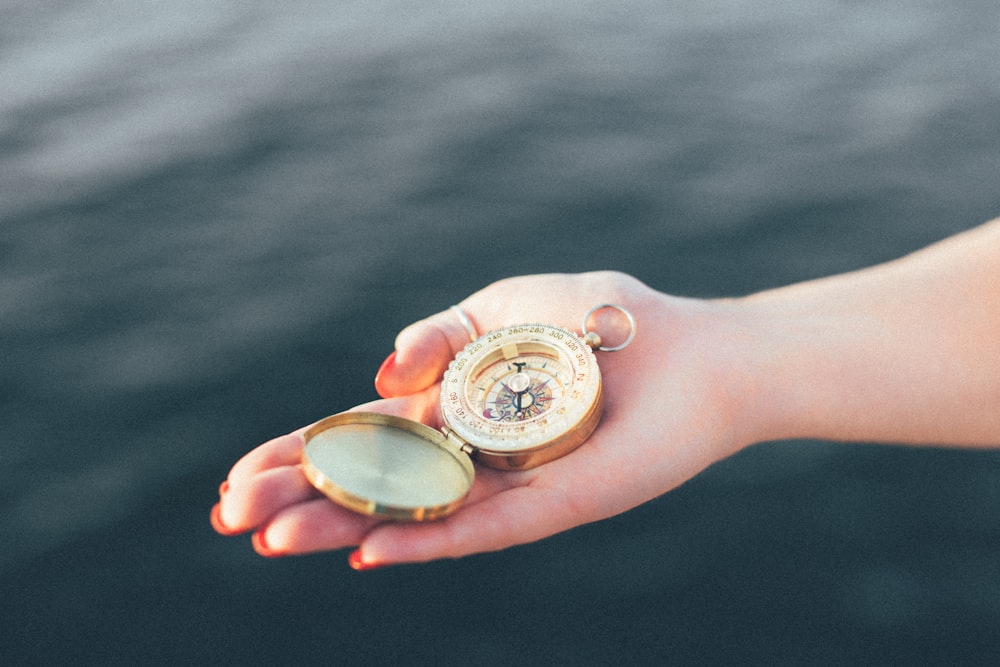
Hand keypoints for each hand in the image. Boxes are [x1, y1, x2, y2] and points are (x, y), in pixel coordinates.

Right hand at [211, 271, 750, 567]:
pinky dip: (422, 541)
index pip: (357, 435)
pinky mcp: (550, 505)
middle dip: (297, 497)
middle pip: (368, 481)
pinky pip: (479, 530)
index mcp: (450, 403)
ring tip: (274, 540)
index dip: (295, 453)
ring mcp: (505, 484)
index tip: (234, 477)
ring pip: (409, 513)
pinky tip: (367, 552)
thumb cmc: (600, 317)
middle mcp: (468, 452)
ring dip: (340, 526)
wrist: (690, 348)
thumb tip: (380, 372)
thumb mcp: (499, 303)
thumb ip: (437, 332)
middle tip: (230, 518)